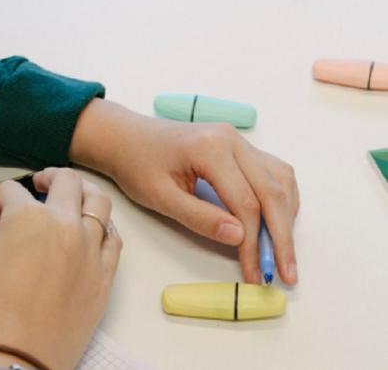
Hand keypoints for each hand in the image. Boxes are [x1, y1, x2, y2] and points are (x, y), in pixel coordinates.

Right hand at [0, 168, 121, 369]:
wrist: (15, 357)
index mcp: (27, 216)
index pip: (11, 191)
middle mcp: (65, 225)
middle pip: (65, 181)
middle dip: (47, 178)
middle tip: (37, 184)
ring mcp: (90, 249)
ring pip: (99, 202)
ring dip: (83, 190)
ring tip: (70, 195)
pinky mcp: (104, 275)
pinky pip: (113, 238)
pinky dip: (103, 226)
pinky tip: (90, 229)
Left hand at [69, 99, 298, 284]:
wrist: (125, 137)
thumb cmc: (136, 165)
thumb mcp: (160, 197)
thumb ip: (199, 217)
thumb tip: (239, 237)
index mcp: (210, 148)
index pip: (245, 203)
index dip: (253, 243)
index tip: (255, 274)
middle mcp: (232, 139)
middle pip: (272, 192)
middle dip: (281, 237)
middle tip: (285, 273)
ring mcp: (238, 140)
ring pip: (279, 181)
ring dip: (285, 218)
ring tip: (280, 253)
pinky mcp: (239, 146)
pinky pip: (273, 172)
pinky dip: (279, 200)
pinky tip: (275, 223)